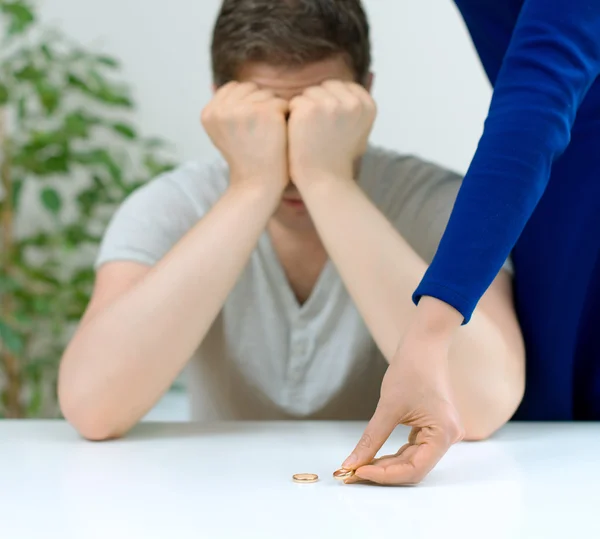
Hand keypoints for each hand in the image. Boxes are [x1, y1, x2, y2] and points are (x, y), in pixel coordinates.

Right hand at [201, 82, 288, 191]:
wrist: (258, 185)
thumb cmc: (246, 160)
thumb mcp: (222, 133)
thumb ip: (221, 109)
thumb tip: (215, 81)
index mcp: (208, 113)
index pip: (234, 88)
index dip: (247, 104)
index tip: (252, 126)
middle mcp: (222, 109)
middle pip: (250, 88)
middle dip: (260, 105)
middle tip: (261, 133)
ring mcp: (243, 109)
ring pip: (266, 94)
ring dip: (273, 111)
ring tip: (268, 136)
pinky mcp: (265, 112)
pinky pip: (282, 103)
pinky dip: (286, 118)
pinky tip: (280, 136)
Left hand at [288, 80, 375, 184]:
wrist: (325, 180)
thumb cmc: (337, 158)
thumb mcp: (357, 129)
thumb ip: (353, 107)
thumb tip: (342, 88)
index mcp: (367, 105)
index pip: (341, 86)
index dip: (330, 104)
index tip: (331, 126)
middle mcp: (352, 102)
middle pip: (325, 87)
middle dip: (319, 104)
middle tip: (321, 132)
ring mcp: (330, 104)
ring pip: (309, 93)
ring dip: (305, 110)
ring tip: (312, 134)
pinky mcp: (309, 109)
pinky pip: (295, 102)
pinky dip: (293, 117)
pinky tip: (301, 136)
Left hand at [342, 312, 463, 484]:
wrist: (423, 346)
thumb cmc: (411, 370)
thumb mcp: (388, 407)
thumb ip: (371, 439)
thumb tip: (352, 463)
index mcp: (443, 434)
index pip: (414, 470)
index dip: (385, 475)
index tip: (358, 473)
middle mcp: (448, 438)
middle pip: (414, 468)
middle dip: (383, 471)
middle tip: (354, 472)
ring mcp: (441, 433)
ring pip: (412, 460)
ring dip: (387, 465)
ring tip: (360, 466)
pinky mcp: (433, 428)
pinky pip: (413, 449)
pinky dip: (394, 454)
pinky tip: (375, 456)